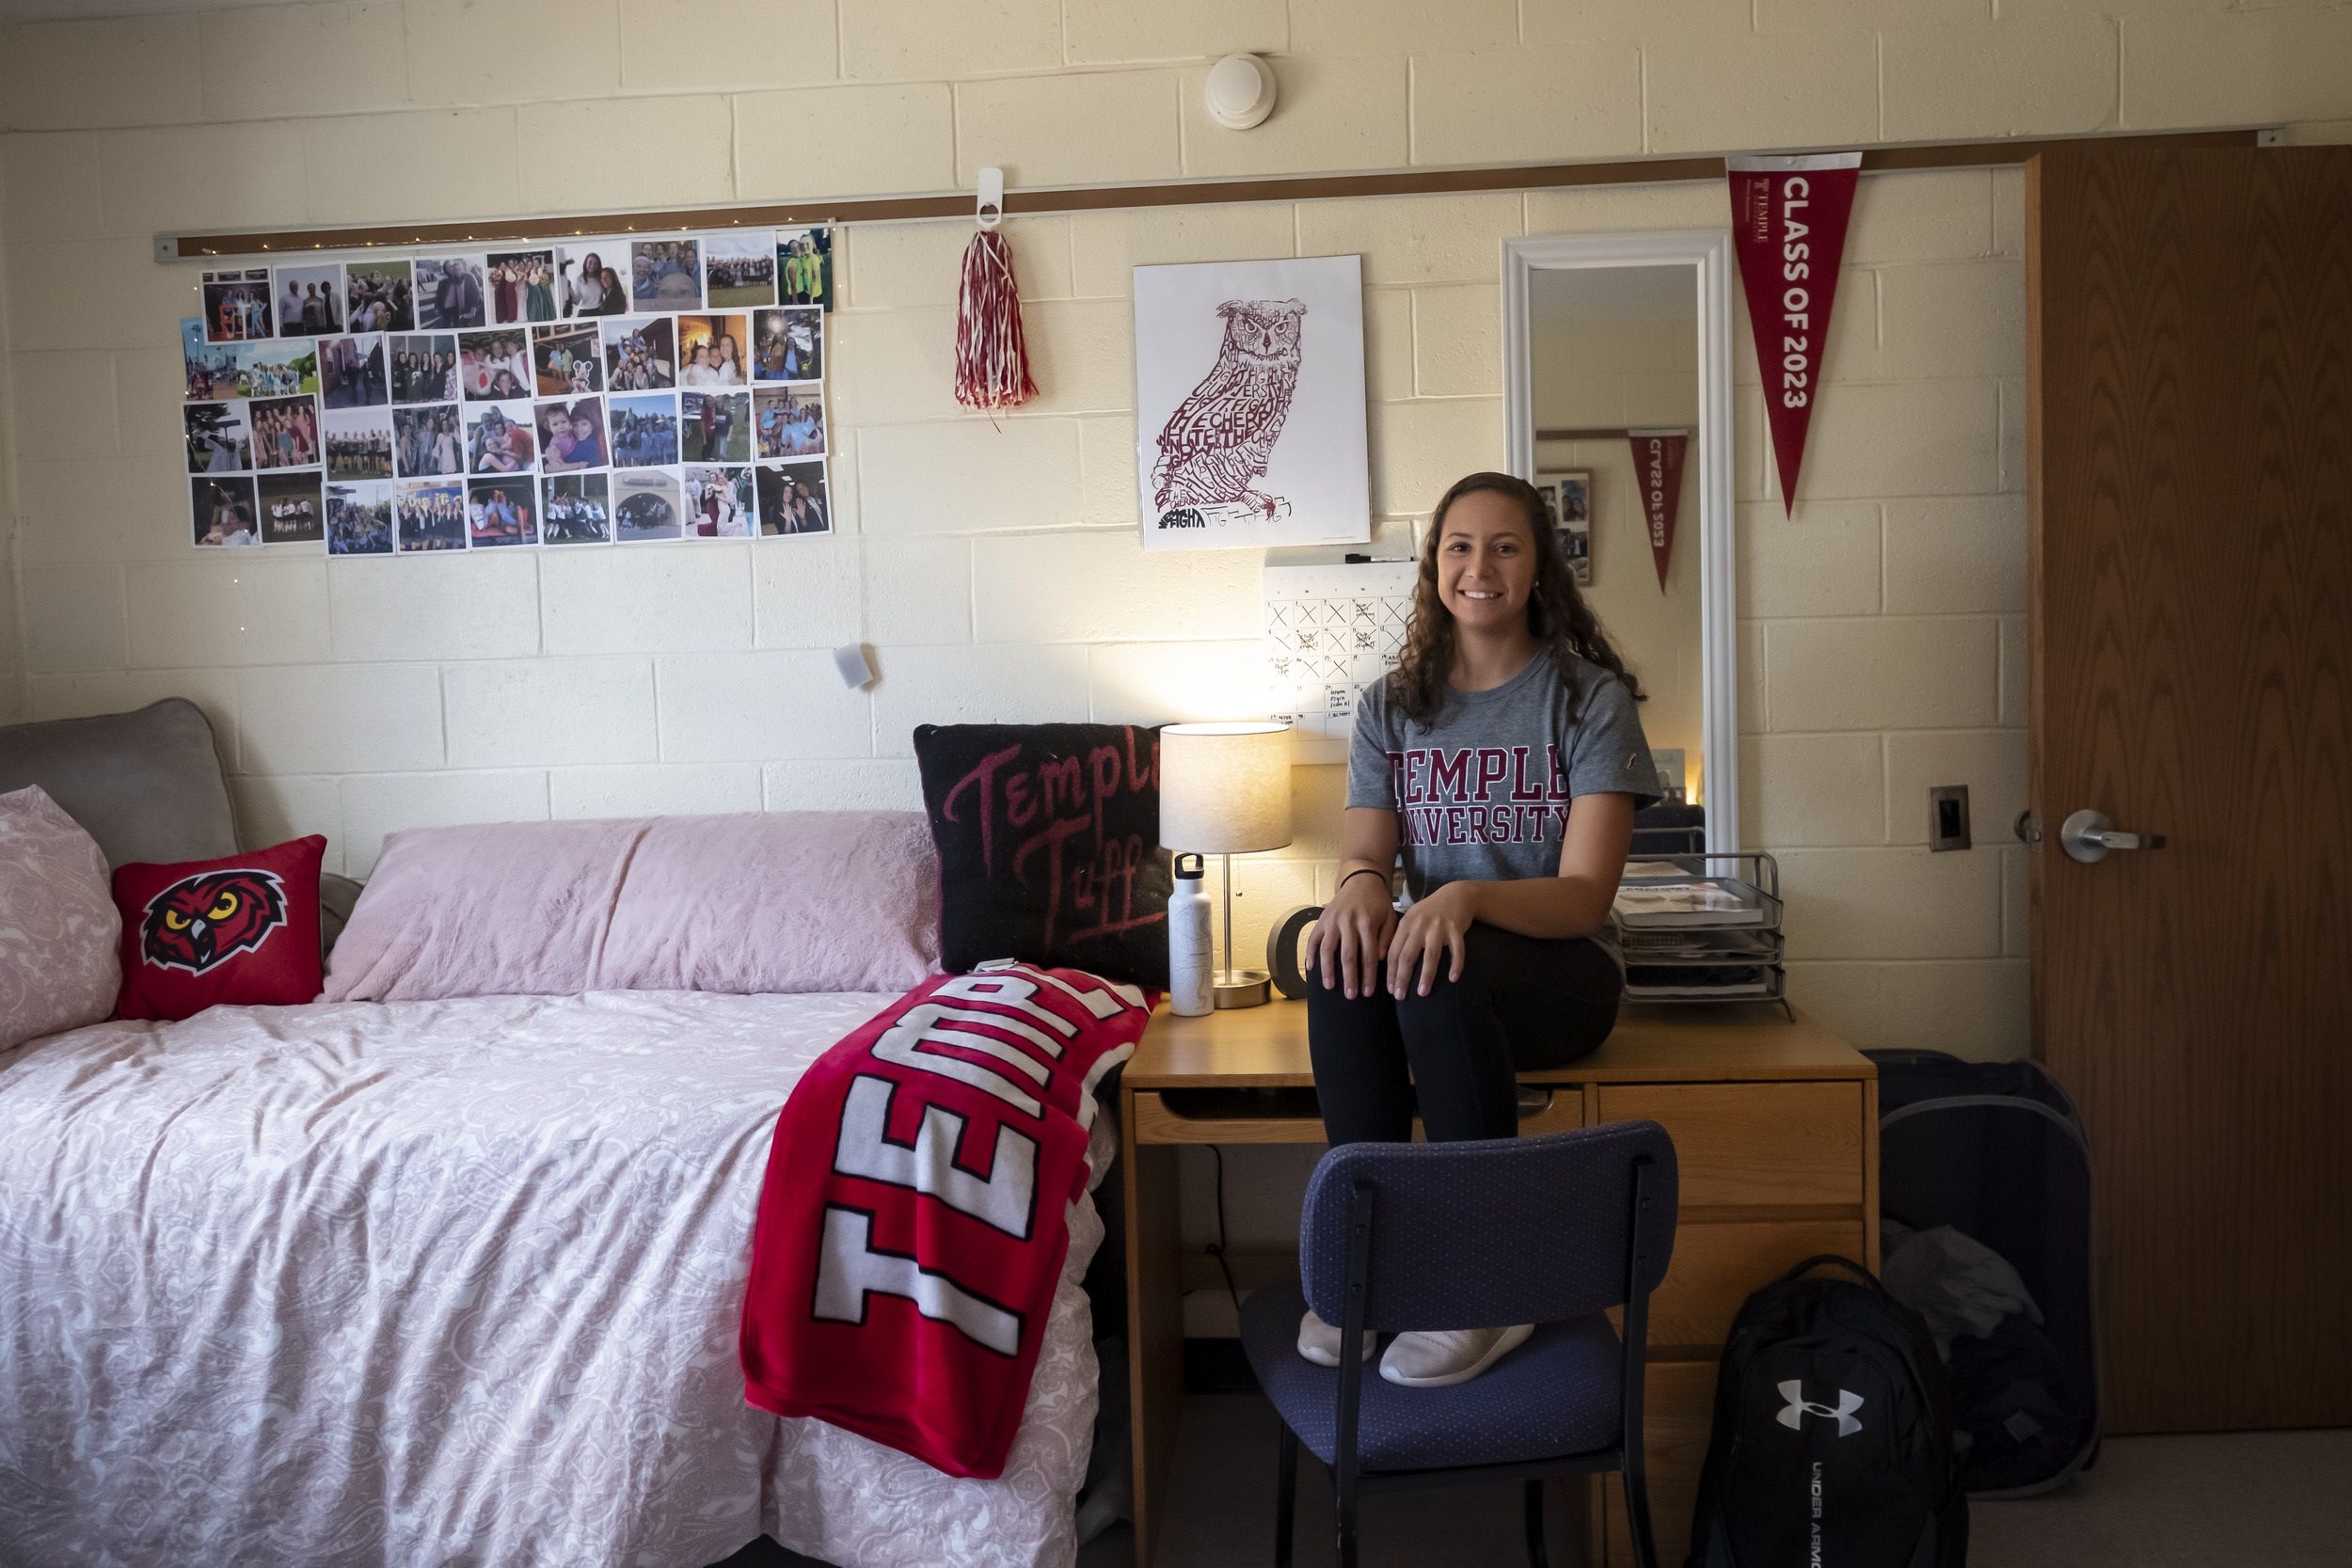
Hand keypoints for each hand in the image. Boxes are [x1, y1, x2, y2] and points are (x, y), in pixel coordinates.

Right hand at [1306, 872, 1397, 999]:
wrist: (1361, 879)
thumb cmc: (1378, 902)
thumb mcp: (1390, 917)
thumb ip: (1387, 938)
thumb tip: (1381, 959)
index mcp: (1367, 922)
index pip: (1368, 954)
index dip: (1368, 975)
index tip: (1367, 992)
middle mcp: (1348, 922)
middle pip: (1347, 955)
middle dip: (1349, 977)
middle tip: (1351, 996)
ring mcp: (1332, 920)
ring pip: (1327, 949)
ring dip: (1327, 969)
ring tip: (1329, 986)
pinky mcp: (1321, 919)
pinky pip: (1313, 939)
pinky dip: (1310, 954)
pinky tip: (1310, 969)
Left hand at [1385, 881, 1478, 998]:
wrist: (1456, 894)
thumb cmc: (1430, 911)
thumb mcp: (1411, 919)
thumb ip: (1400, 937)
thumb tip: (1387, 963)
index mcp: (1406, 924)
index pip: (1393, 952)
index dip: (1391, 973)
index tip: (1390, 990)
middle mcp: (1420, 925)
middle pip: (1408, 956)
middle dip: (1402, 978)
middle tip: (1400, 996)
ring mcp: (1439, 927)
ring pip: (1431, 956)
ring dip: (1426, 976)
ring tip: (1422, 993)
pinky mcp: (1456, 929)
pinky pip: (1457, 950)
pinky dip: (1456, 965)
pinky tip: (1453, 979)